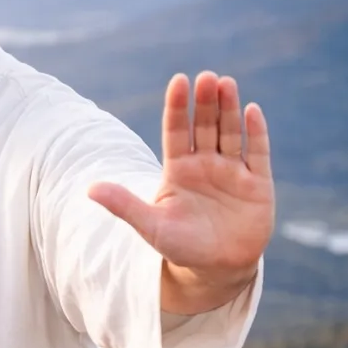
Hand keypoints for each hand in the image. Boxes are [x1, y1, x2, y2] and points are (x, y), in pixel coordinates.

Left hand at [87, 72, 274, 298]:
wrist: (216, 269)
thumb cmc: (180, 247)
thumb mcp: (150, 226)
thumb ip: (124, 205)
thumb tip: (89, 189)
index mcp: (179, 169)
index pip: (177, 131)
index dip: (177, 108)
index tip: (178, 82)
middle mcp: (205, 164)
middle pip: (205, 126)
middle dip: (205, 102)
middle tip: (205, 78)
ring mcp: (232, 171)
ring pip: (230, 132)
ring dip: (229, 108)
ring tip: (226, 83)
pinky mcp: (257, 182)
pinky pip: (257, 152)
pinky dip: (255, 132)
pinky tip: (251, 111)